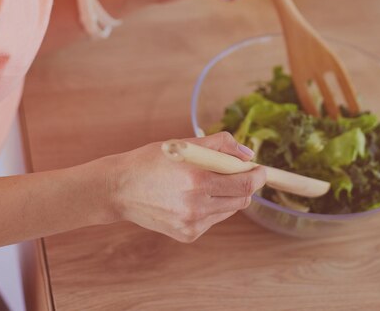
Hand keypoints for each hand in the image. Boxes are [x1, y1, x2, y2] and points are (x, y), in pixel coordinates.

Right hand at [108, 132, 265, 241]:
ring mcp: (192, 223)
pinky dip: (212, 206)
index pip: (243, 183)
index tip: (260, 169)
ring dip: (228, 195)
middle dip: (245, 184)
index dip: (257, 176)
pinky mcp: (187, 234)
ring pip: (229, 210)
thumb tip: (248, 155)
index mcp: (196, 179)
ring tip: (207, 181)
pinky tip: (192, 196)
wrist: (119, 189)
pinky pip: (213, 219)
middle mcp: (196, 205)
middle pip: (241, 199)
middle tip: (236, 172)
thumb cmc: (151, 161)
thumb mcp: (184, 144)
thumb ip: (220, 145)